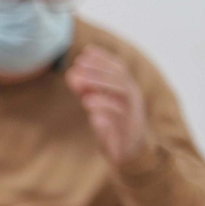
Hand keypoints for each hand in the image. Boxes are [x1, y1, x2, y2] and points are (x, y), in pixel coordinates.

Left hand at [65, 46, 147, 167]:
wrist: (129, 154)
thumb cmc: (113, 128)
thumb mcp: (98, 107)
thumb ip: (87, 92)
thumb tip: (71, 75)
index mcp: (127, 90)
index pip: (119, 69)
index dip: (104, 58)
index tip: (87, 50)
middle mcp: (133, 98)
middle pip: (120, 77)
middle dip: (99, 68)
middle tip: (79, 63)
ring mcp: (133, 113)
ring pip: (121, 92)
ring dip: (99, 83)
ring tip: (79, 80)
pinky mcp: (129, 129)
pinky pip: (118, 114)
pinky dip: (103, 106)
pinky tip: (87, 102)